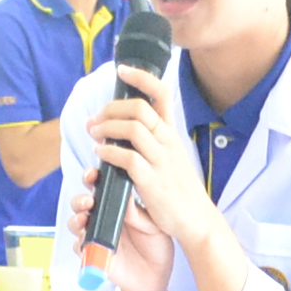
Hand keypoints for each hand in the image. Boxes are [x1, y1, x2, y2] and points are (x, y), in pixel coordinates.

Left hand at [79, 64, 209, 290]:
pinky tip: (100, 154)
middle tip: (96, 118)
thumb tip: (126, 125)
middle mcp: (168, 142)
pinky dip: (108, 152)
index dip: (142, 77)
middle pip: (140, 107)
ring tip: (93, 134)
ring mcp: (161, 161)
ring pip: (132, 129)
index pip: (162, 94)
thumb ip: (153, 140)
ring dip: (106, 127)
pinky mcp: (152, 181)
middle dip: (112, 108)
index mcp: (172, 134)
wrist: (196, 220)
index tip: (122, 70)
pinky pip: (127, 158)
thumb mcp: (172, 157)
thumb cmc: (179, 190)